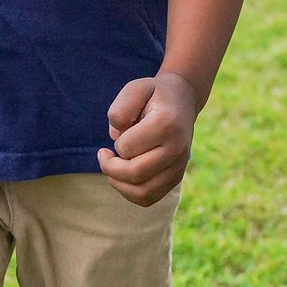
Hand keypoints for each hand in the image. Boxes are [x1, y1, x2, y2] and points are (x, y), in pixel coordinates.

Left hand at [99, 72, 196, 206]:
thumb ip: (120, 108)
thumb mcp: (135, 88)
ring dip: (118, 184)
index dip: (116, 143)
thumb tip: (116, 137)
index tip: (120, 131)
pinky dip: (130, 193)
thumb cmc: (153, 95)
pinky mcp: (177, 178)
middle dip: (110, 168)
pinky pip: (149, 198)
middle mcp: (177, 149)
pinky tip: (123, 177)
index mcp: (167, 124)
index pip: (128, 148)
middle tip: (104, 155)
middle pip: (135, 174)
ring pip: (142, 193)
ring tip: (112, 168)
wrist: (182, 100)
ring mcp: (179, 166)